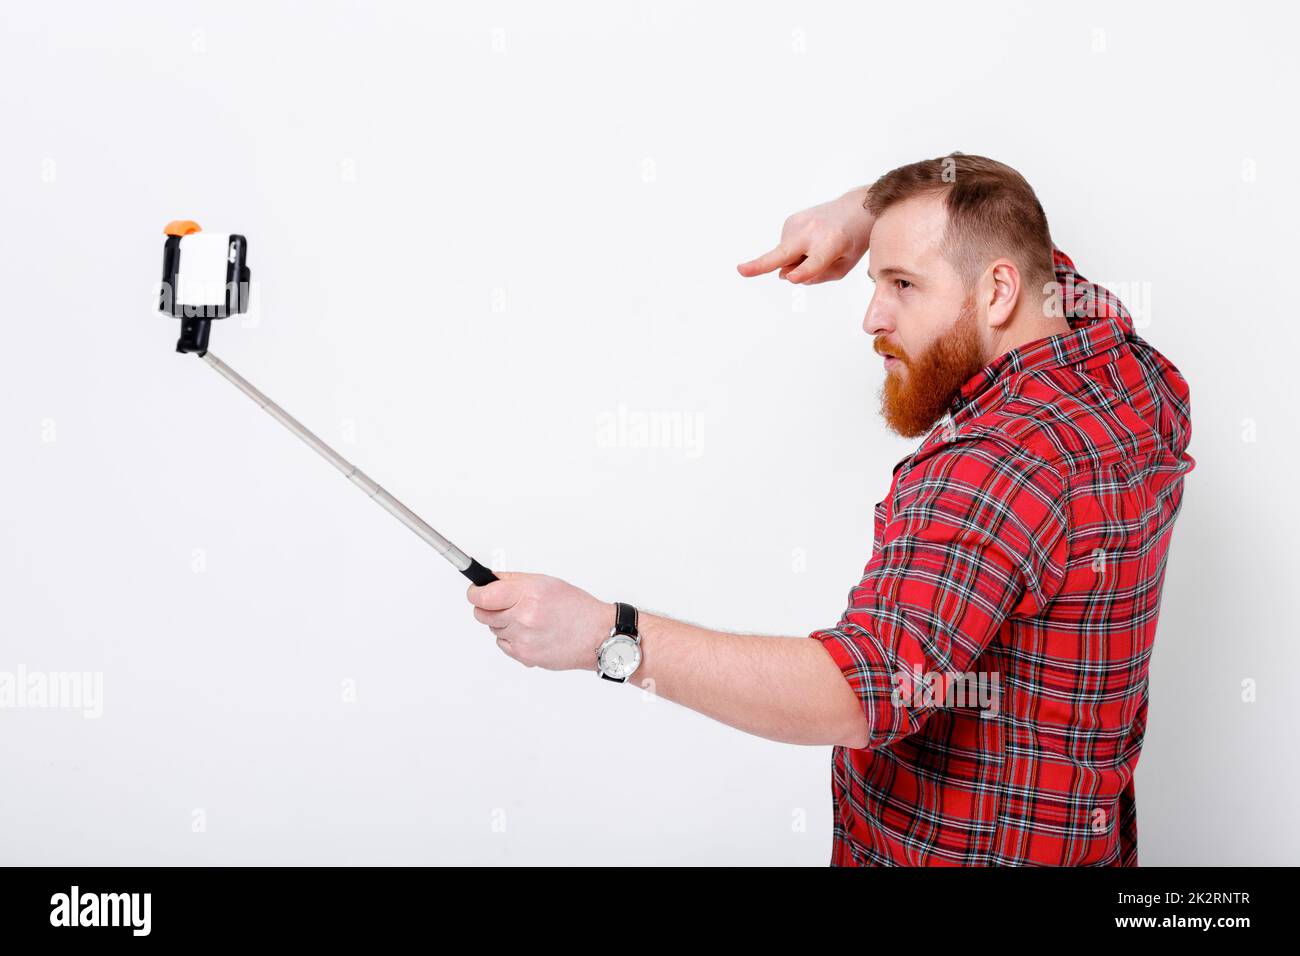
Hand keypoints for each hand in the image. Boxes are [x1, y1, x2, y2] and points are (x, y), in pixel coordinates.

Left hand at [466, 571, 614, 671]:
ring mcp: (522, 639)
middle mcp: (523, 617)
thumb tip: (490, 579)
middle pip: (481, 614)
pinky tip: (530, 633)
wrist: (596, 635)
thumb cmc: (577, 608)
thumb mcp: (546, 582)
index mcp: (528, 594)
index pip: (482, 595)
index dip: (475, 592)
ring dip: (503, 623)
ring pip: (493, 629)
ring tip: (527, 618)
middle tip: (501, 604)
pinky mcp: (524, 656)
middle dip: (487, 607)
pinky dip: (512, 638)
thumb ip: (513, 580)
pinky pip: (503, 644)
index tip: (476, 591)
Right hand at [736, 187, 873, 283]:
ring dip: (796, 259)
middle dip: (761, 264)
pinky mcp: (790, 221)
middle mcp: (812, 231)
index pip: (814, 263)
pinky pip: (786, 246)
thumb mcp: (845, 265)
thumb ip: (818, 275)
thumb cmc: (853, 241)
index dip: (802, 272)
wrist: (858, 207)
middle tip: (740, 270)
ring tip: (817, 248)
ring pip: (785, 255)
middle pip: (783, 253)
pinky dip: (795, 250)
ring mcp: (798, 223)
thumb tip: (785, 274)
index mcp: (832, 244)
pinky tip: (810, 242)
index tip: (791, 278)